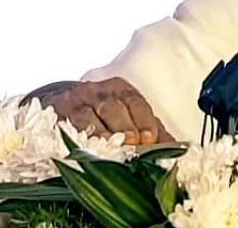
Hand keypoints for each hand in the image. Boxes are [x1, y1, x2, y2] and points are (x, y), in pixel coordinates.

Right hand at [29, 77, 173, 145]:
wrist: (65, 107)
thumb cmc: (106, 115)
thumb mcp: (131, 117)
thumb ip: (154, 131)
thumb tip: (178, 147)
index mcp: (121, 89)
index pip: (135, 102)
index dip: (144, 120)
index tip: (150, 138)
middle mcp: (99, 91)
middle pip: (114, 107)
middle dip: (124, 126)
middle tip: (132, 143)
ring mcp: (77, 101)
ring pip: (91, 116)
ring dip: (102, 133)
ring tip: (112, 148)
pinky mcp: (59, 112)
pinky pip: (69, 123)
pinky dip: (80, 135)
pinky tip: (87, 148)